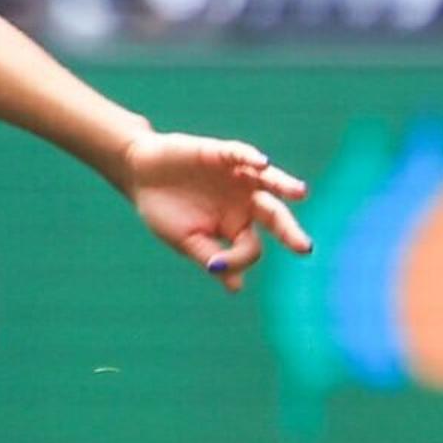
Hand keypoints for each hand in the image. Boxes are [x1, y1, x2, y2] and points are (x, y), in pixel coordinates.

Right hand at [116, 131, 312, 292]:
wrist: (139, 175)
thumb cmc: (164, 210)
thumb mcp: (186, 240)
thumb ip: (212, 258)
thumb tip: (237, 288)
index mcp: (238, 225)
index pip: (252, 246)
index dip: (240, 259)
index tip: (215, 266)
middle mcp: (245, 201)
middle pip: (275, 216)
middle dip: (289, 231)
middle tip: (303, 248)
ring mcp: (237, 177)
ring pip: (269, 182)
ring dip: (285, 186)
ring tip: (299, 193)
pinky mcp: (222, 154)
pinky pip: (241, 154)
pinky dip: (251, 157)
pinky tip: (261, 163)